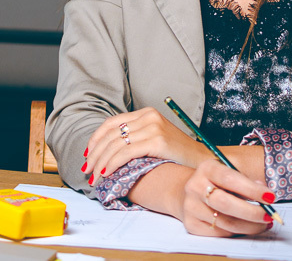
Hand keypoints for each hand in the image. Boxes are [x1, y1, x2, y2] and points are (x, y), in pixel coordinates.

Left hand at [82, 107, 213, 187]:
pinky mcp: (157, 141)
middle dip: (95, 154)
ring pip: (115, 144)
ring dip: (100, 162)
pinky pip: (126, 152)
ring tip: (94, 177)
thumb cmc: (179, 156)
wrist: (204, 162)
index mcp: (146, 113)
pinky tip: (107, 173)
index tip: (87, 155)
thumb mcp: (155, 140)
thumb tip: (106, 152)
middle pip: (110, 134)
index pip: (111, 123)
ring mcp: (153, 127)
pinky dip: (112, 163)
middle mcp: (148, 116)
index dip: (96, 139)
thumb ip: (135, 139)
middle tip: (87, 171)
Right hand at [179, 158, 273, 236]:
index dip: (251, 189)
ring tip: (263, 224)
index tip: (270, 197)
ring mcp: (191, 207)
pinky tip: (246, 227)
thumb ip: (246, 182)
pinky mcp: (192, 224)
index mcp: (206, 169)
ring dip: (250, 226)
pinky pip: (220, 233)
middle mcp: (195, 187)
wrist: (188, 193)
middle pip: (225, 203)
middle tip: (269, 215)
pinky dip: (238, 232)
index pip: (229, 178)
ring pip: (226, 223)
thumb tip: (266, 196)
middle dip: (252, 212)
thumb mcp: (229, 173)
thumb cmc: (216, 182)